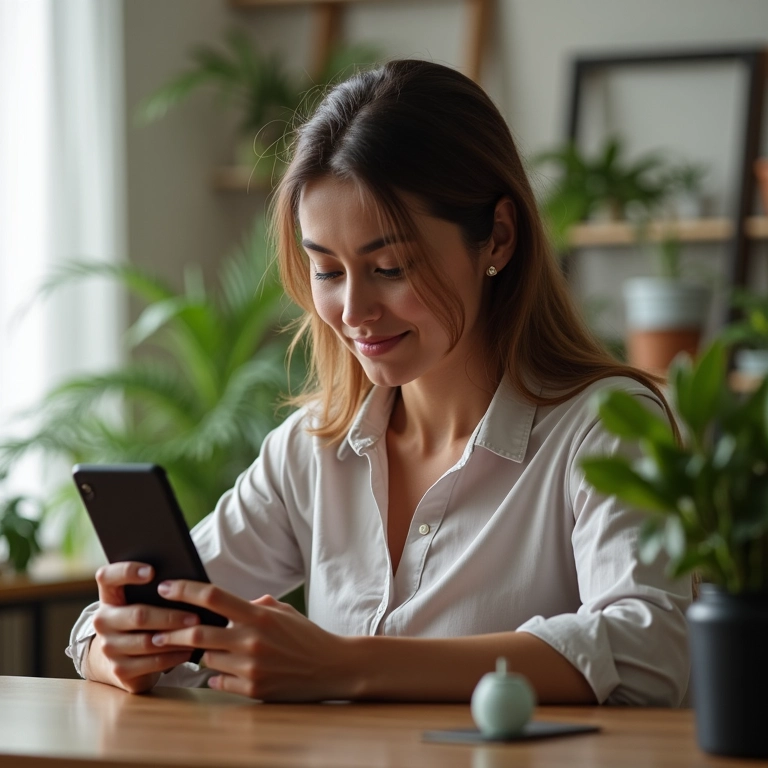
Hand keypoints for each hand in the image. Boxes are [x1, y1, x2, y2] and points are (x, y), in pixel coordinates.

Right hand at [87, 562, 200, 693]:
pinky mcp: (119, 669)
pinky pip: (151, 662)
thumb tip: (186, 581)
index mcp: (109, 596)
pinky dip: (173, 656)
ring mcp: (109, 647)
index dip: (127, 571)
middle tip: (196, 617)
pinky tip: (189, 650)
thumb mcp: (142, 601)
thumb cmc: (141, 618)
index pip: (107, 576)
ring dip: (176, 638)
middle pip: (138, 615)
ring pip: (148, 642)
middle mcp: (103, 620)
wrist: (121, 657)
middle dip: (170, 616)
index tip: (152, 571)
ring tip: (197, 633)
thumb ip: (155, 589)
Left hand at [149, 581, 355, 700]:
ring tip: (198, 649)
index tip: (165, 586)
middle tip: (155, 629)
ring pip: (206, 658)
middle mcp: (252, 639)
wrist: (332, 667)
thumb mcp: (284, 612)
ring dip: (199, 654)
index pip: (214, 596)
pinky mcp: (253, 689)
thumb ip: (256, 605)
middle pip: (198, 631)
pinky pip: (218, 681)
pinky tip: (223, 671)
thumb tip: (231, 604)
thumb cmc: (307, 636)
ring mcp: (251, 666)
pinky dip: (216, 675)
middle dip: (170, 630)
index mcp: (259, 614)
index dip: (185, 590)